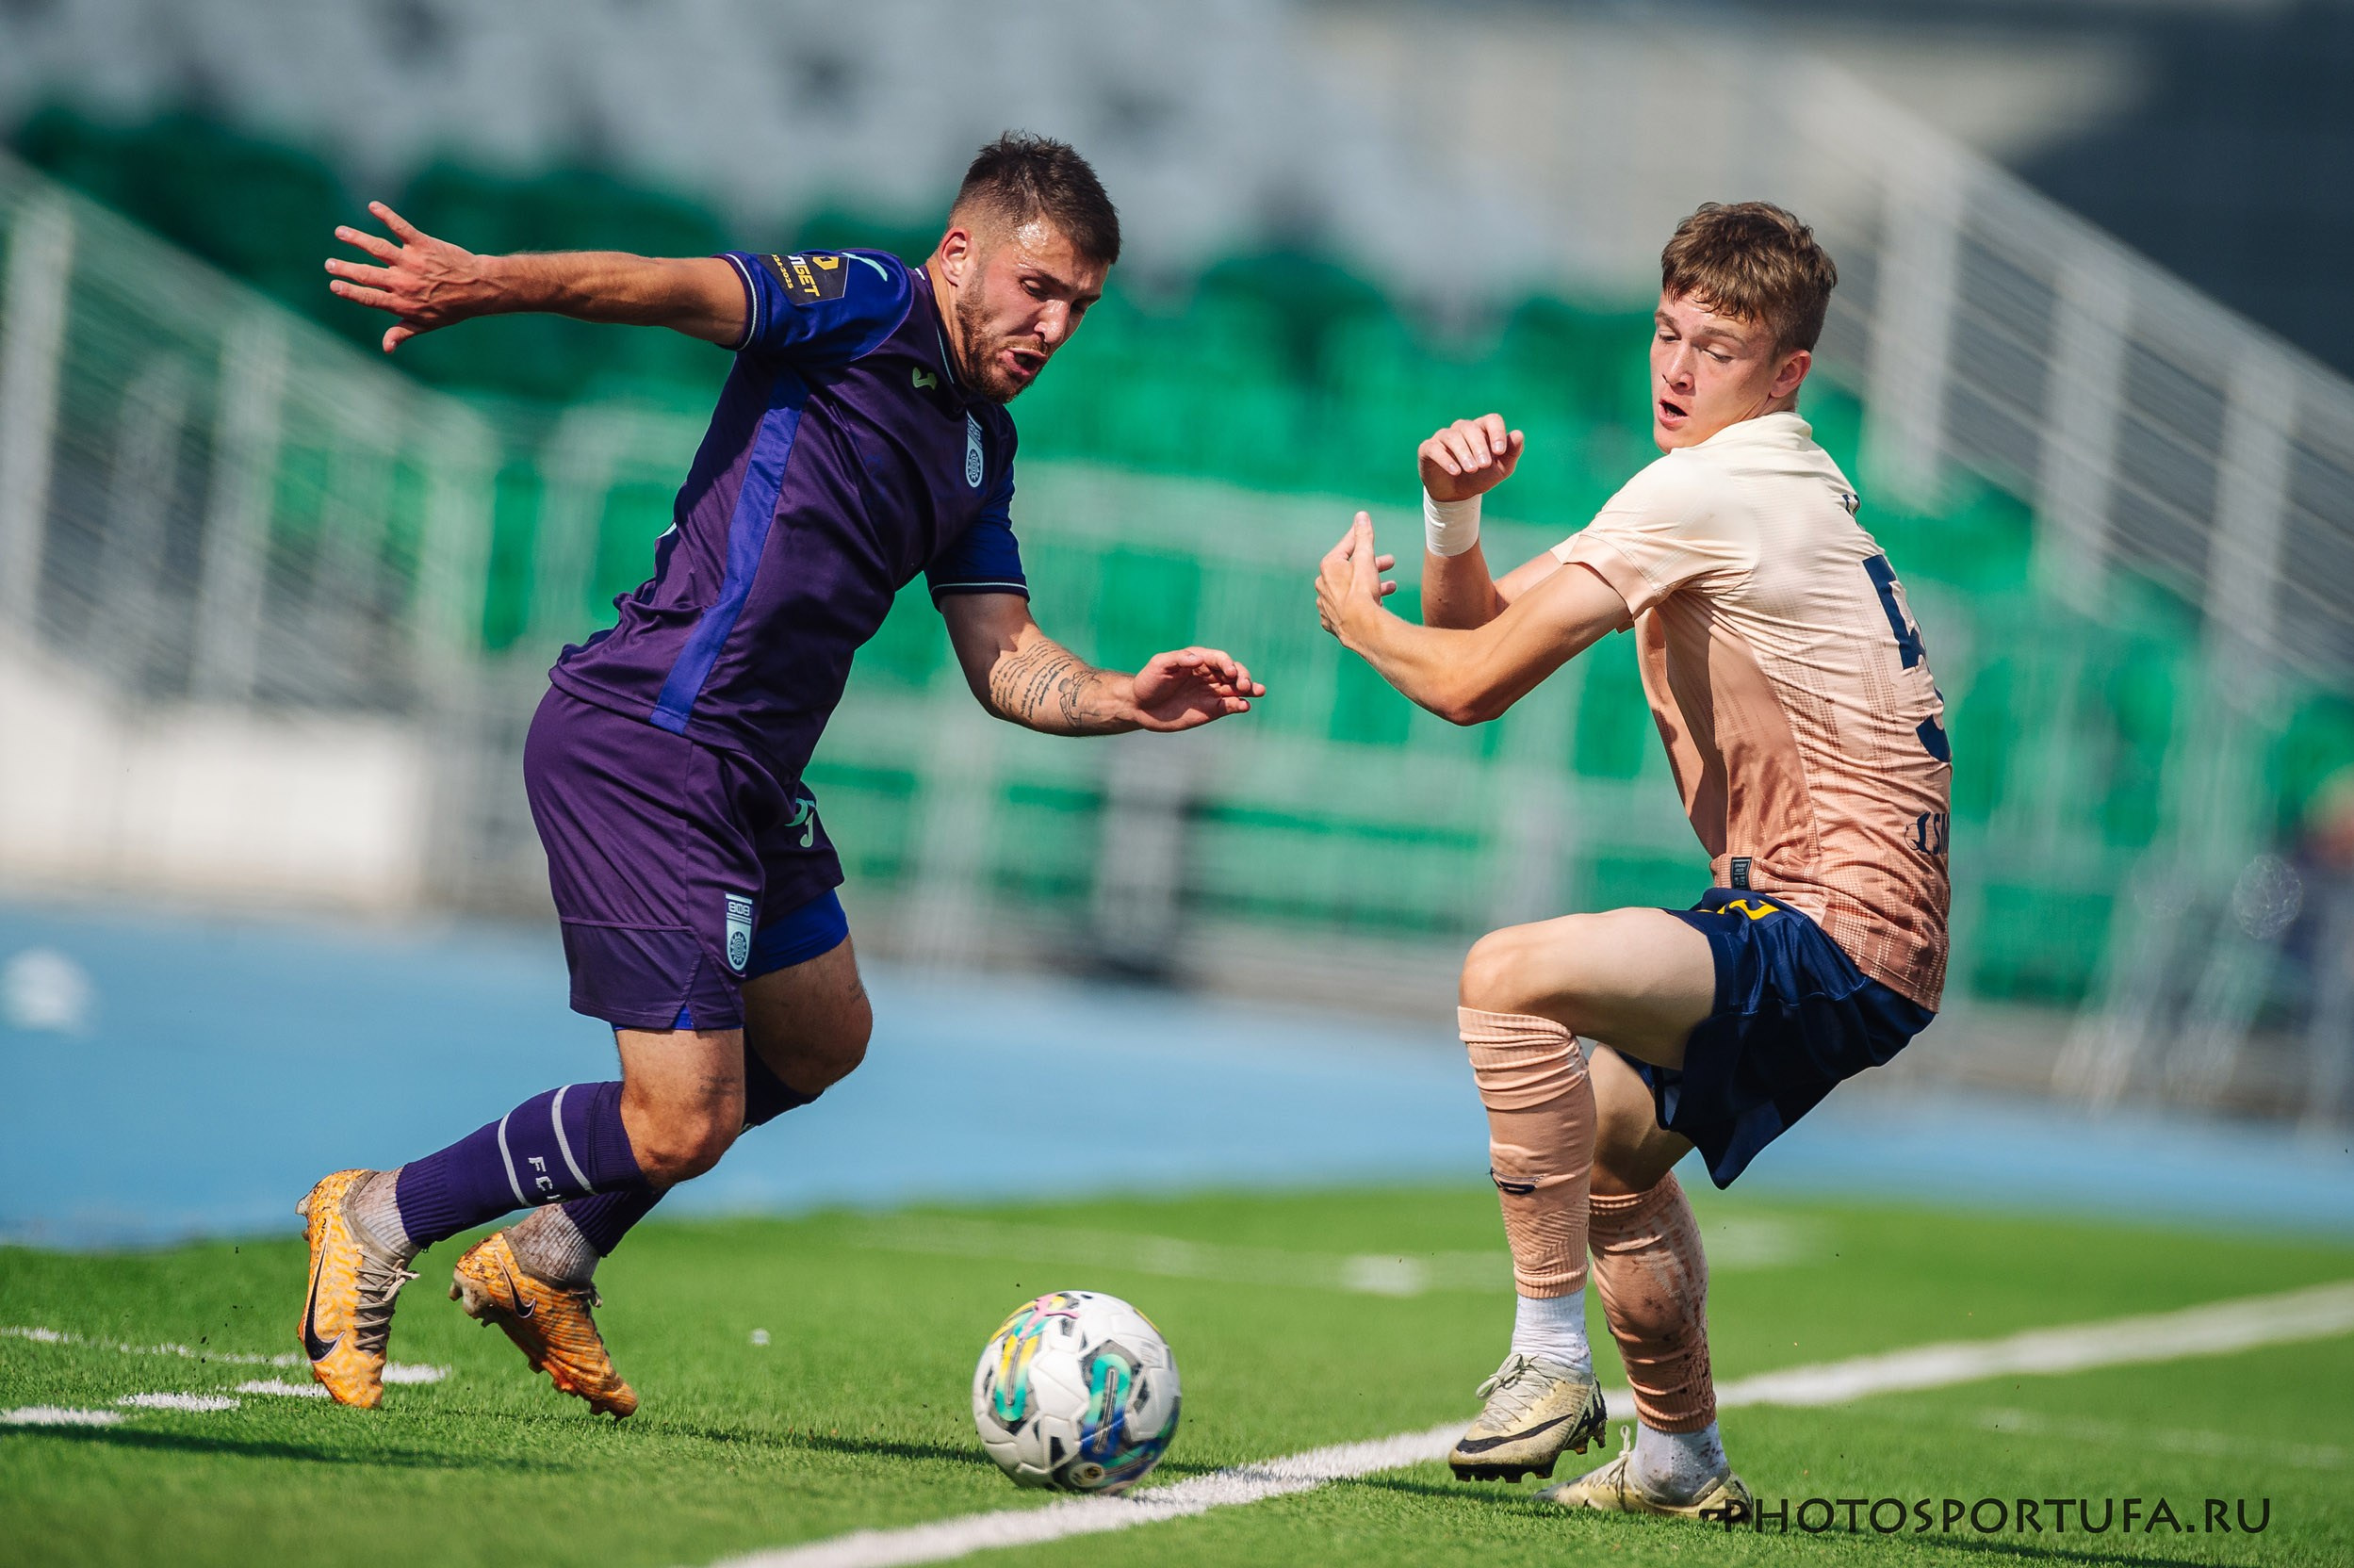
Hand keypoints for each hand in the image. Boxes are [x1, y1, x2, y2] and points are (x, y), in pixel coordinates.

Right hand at [325, 202, 501, 352]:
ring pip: (378, 249)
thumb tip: (386, 348)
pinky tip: (373, 207)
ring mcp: (412, 262)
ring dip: (357, 240)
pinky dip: (387, 216)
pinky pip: (401, 228)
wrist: (478, 288)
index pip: (369, 297)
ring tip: (340, 232)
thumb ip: (403, 333)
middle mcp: (404, 282)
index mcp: (402, 303)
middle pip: (367, 274)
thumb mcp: (427, 325)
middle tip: (328, 263)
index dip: (349, 291)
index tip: (334, 285)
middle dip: (346, 268)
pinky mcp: (423, 245)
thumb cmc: (452, 308)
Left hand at [1128, 647, 1264, 731]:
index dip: (1227, 664)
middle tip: (1244, 685)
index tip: (1229, 673)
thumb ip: (1179, 659)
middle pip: (1233, 672)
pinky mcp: (1212, 709)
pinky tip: (1244, 707)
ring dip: (1249, 689)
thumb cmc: (1149, 681)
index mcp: (1199, 660)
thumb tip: (1200, 658)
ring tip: (1259, 691)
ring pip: (1237, 689)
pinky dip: (1240, 705)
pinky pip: (1230, 705)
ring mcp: (1212, 692)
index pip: (1220, 659)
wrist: (1141, 707)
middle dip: (1242, 676)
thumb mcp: (1160, 665)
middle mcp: (1209, 674)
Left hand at [1314, 512, 1397, 645]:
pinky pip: (1346, 608)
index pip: (1346, 546)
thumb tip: (1361, 516)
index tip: (1367, 532)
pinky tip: (1373, 605)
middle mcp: (1323, 585)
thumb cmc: (1362, 592)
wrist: (1361, 629)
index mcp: (1329, 567)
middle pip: (1349, 569)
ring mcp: (1326, 605)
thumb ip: (1363, 537)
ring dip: (1370, 585)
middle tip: (1390, 562)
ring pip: (1350, 590)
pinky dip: (1359, 604)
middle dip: (1371, 564)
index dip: (1359, 538)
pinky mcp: (1332, 621)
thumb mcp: (1366, 559)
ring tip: (1391, 586)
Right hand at [1418, 413, 1523, 501]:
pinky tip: (1456, 471)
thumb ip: (1511, 452)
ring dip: (1464, 453)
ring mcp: (1444, 437)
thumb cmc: (1481, 477)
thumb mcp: (1501, 469)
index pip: (1492, 420)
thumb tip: (1518, 434)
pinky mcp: (1428, 448)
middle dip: (1479, 446)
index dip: (1497, 433)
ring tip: (1471, 470)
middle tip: (1484, 465)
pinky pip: (1435, 448)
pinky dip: (1446, 459)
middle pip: (1471, 428)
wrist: (1457, 496)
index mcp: (1482, 429)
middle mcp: (1463, 429)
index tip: (1500, 452)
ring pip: (1453, 437)